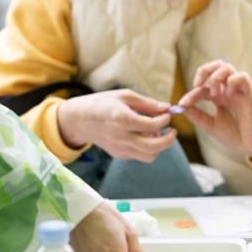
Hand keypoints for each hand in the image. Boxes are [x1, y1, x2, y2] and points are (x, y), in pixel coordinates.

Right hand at [57, 89, 177, 161]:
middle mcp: (121, 136)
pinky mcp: (118, 154)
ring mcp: (120, 148)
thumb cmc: (102, 103)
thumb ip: (147, 103)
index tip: (167, 114)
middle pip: (154, 147)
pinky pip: (140, 156)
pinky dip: (148, 148)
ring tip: (158, 133)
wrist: (79, 120)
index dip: (165, 120)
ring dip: (159, 146)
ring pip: (149, 156)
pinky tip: (145, 135)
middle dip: (169, 140)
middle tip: (172, 130)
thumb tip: (167, 108)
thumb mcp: (124, 96)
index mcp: (122, 119)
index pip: (153, 125)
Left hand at [178, 59, 251, 161]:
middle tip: (198, 84)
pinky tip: (229, 94)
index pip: (203, 87)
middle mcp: (229, 91)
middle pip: (217, 66)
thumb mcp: (210, 126)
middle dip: (204, 70)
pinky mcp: (250, 95)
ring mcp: (239, 91)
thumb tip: (180, 105)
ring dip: (217, 76)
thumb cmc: (234, 136)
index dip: (191, 93)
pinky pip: (243, 77)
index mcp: (219, 97)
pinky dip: (233, 80)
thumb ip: (196, 116)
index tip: (183, 103)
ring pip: (228, 68)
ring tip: (214, 93)